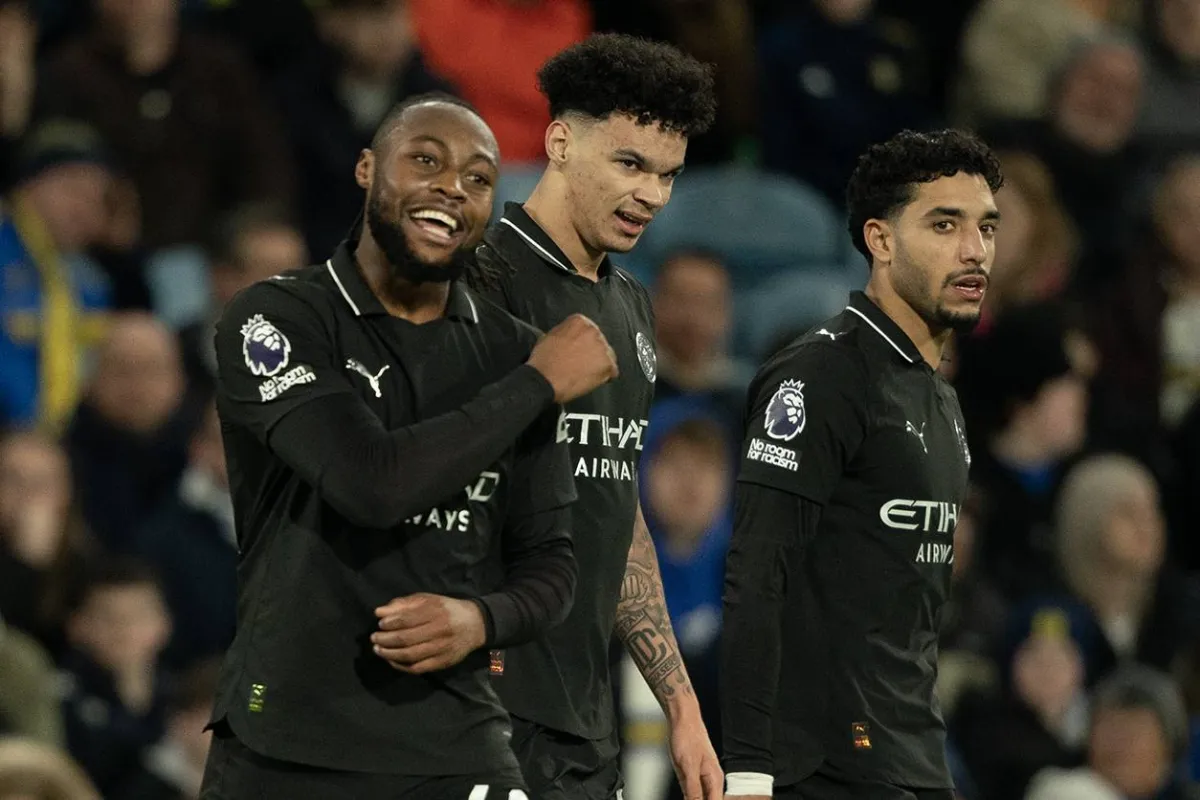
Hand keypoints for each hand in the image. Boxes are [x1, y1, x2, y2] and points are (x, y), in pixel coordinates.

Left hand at [371, 593, 486, 673]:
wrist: (475, 625)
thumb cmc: (446, 609)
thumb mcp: (427, 600)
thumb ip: (403, 604)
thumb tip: (379, 612)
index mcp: (435, 611)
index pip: (407, 619)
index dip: (390, 623)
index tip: (380, 624)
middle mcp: (439, 630)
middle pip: (406, 638)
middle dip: (385, 640)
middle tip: (374, 639)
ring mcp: (441, 648)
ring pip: (410, 655)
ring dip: (389, 654)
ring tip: (378, 650)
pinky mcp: (442, 663)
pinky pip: (417, 668)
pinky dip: (401, 666)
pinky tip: (392, 660)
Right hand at [526, 313, 617, 402]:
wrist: (544, 379)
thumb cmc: (543, 361)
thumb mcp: (550, 335)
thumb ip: (566, 332)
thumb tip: (572, 337)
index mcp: (580, 321)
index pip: (589, 331)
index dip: (584, 344)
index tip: (578, 352)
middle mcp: (594, 331)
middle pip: (600, 342)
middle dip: (593, 353)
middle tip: (581, 364)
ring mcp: (602, 347)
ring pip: (608, 356)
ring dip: (599, 364)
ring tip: (584, 374)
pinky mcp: (607, 364)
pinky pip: (612, 372)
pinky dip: (605, 378)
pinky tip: (591, 380)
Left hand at [669, 709, 723, 799]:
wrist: (682, 719)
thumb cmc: (687, 736)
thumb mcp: (688, 767)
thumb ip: (693, 790)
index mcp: (715, 779)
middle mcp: (711, 780)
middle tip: (687, 798)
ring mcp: (701, 777)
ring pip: (699, 798)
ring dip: (692, 799)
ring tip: (685, 787)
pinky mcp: (692, 774)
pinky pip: (691, 791)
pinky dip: (687, 796)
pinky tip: (683, 795)